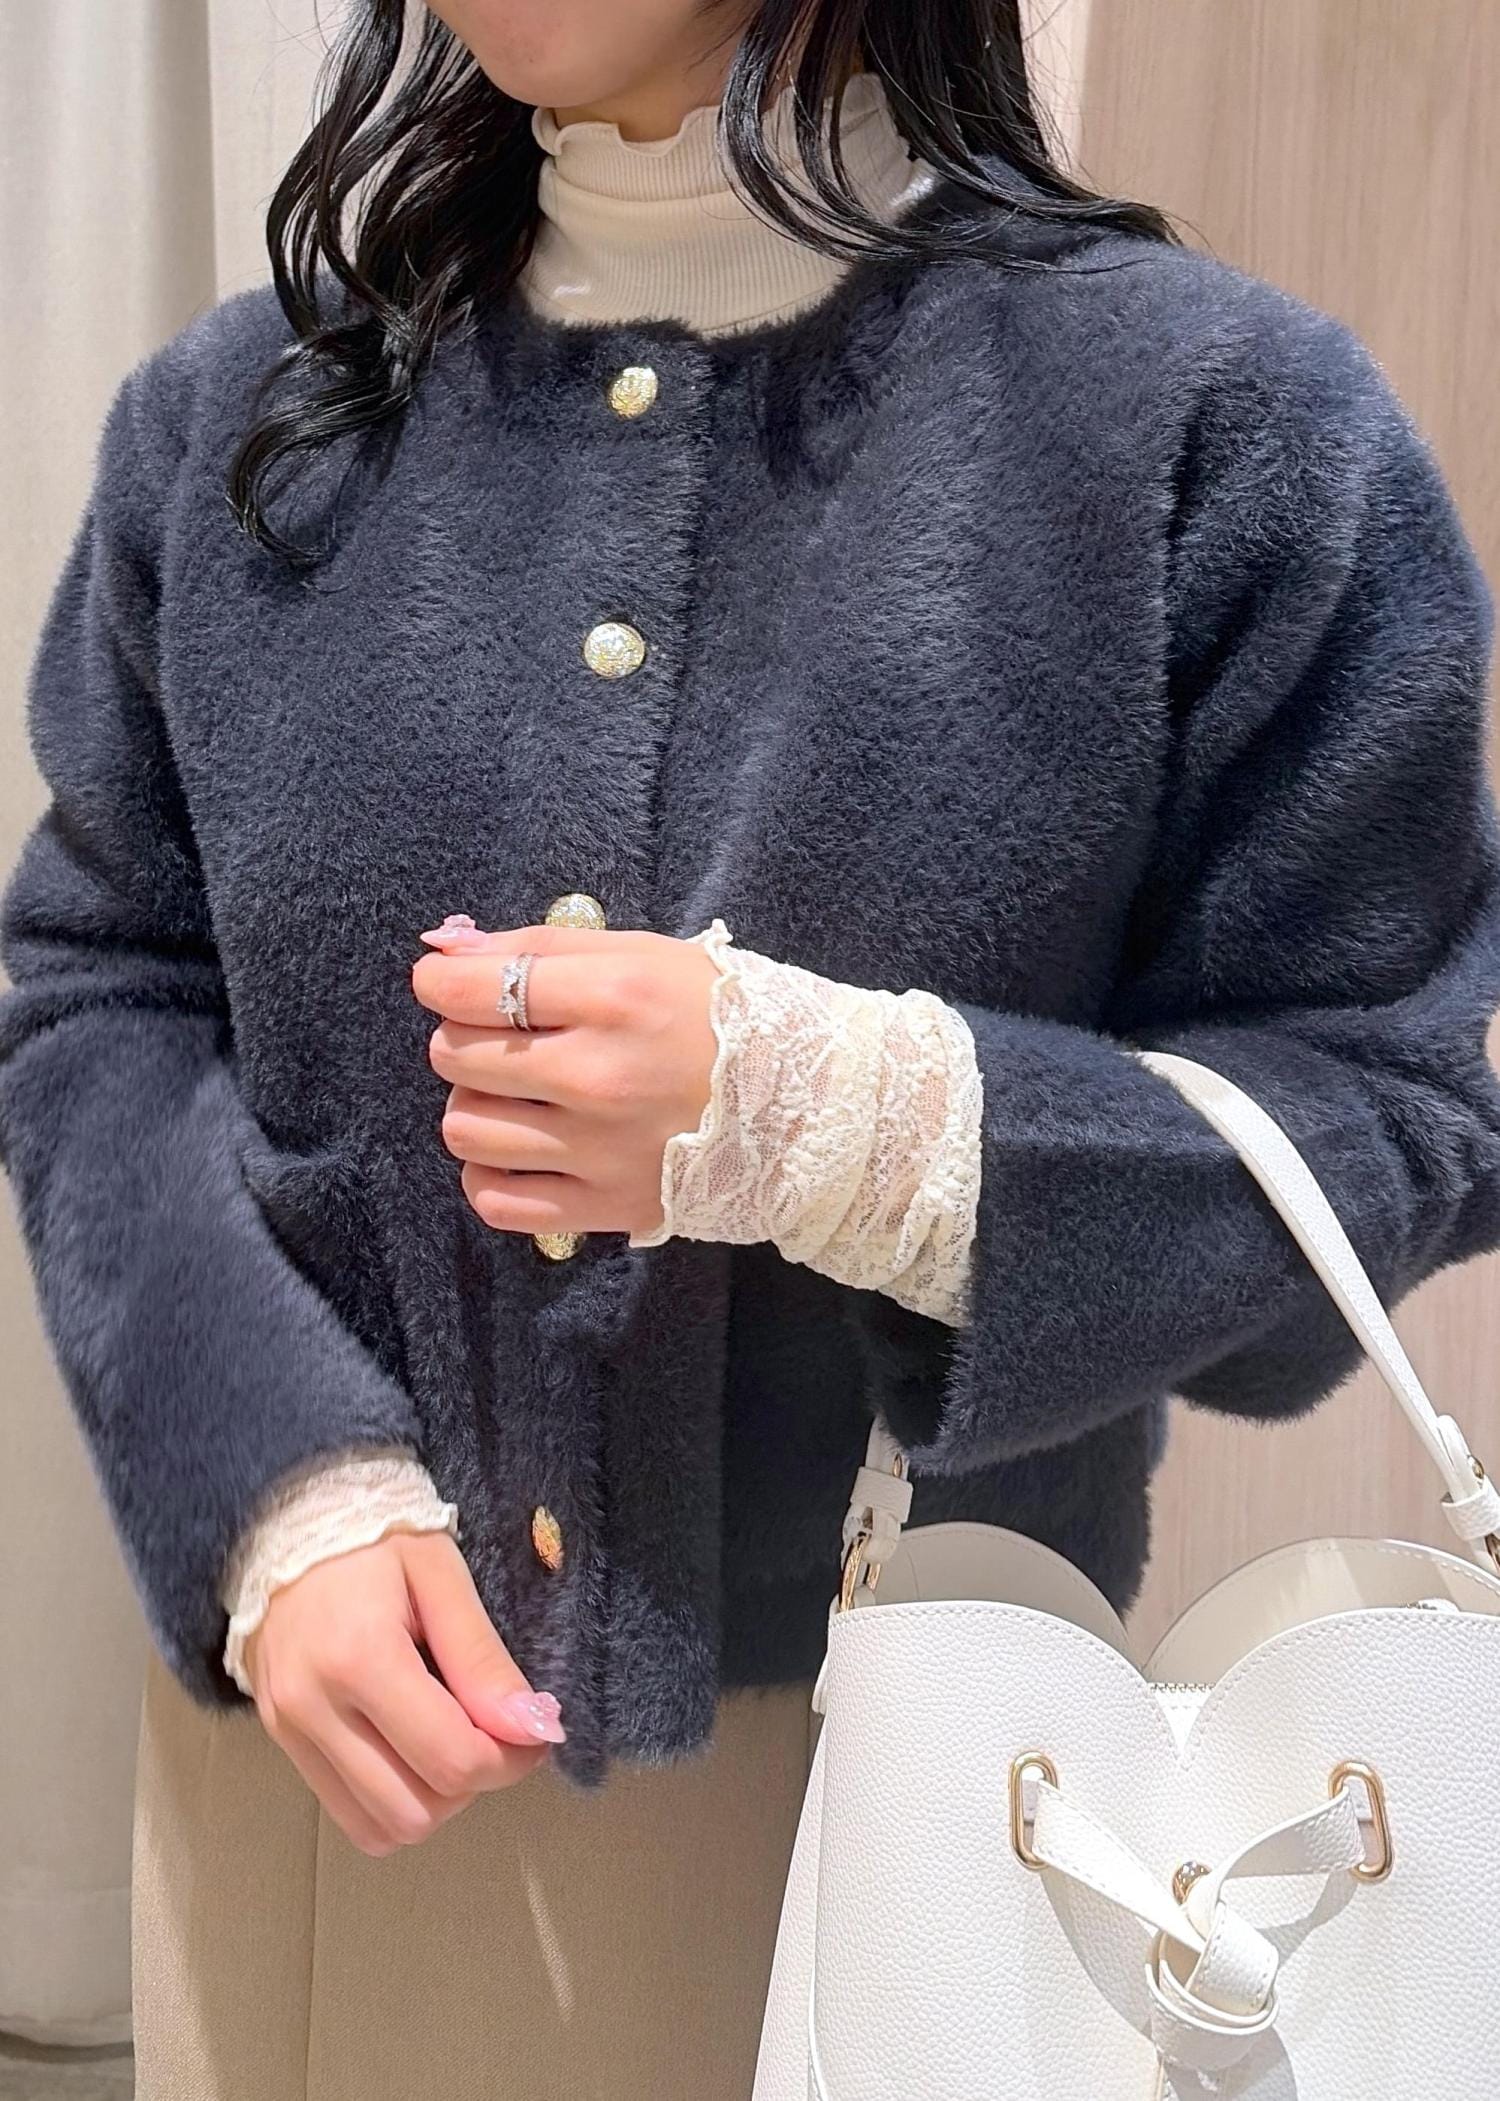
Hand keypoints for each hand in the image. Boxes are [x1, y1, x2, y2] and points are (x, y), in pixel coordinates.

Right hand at [243, 1530, 560, 1856]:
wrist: (289, 1527)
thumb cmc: (376, 1543)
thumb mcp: (441, 1578)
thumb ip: (482, 1658)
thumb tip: (533, 1728)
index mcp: (359, 1657)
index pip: (452, 1759)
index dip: (511, 1760)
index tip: (533, 1730)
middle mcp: (314, 1708)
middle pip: (417, 1811)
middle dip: (472, 1784)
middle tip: (491, 1732)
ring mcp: (288, 1732)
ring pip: (381, 1829)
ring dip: (432, 1801)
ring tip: (448, 1739)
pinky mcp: (280, 1743)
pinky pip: (347, 1816)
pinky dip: (392, 1802)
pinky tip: (410, 1751)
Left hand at [410, 917, 721, 1238]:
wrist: (802, 1104)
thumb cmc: (713, 1016)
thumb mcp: (641, 955)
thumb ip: (537, 947)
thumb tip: (439, 950)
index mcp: (613, 999)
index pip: (470, 991)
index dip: (440, 983)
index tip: (447, 984)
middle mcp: (599, 1077)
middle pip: (457, 1057)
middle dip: (465, 1039)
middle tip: (506, 1038)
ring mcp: (601, 1150)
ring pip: (464, 1130)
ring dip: (476, 1106)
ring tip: (518, 1096)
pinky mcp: (607, 1207)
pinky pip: (496, 1201)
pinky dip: (490, 1176)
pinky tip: (522, 1151)